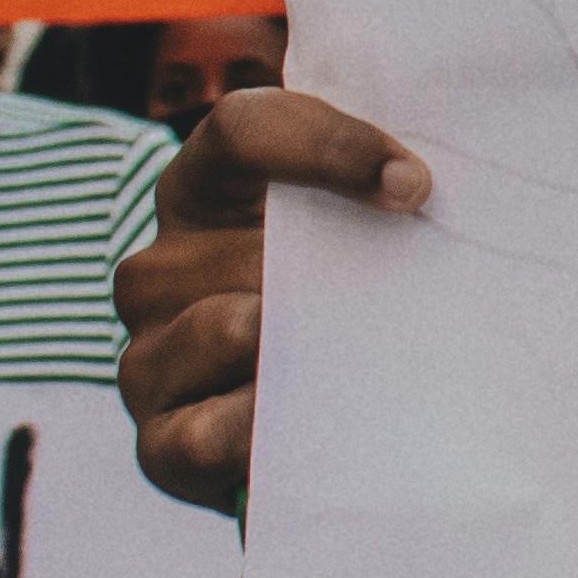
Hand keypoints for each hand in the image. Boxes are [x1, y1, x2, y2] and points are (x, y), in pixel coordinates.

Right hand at [110, 85, 431, 516]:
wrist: (317, 438)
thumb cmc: (349, 303)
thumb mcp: (355, 227)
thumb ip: (378, 175)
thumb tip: (427, 158)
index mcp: (203, 194)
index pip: (244, 131)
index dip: (329, 145)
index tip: (414, 184)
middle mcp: (160, 271)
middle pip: (254, 246)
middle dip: (342, 268)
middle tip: (407, 293)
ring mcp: (149, 358)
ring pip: (230, 329)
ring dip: (310, 346)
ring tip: (368, 360)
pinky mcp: (161, 447)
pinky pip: (205, 434)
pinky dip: (264, 427)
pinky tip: (318, 426)